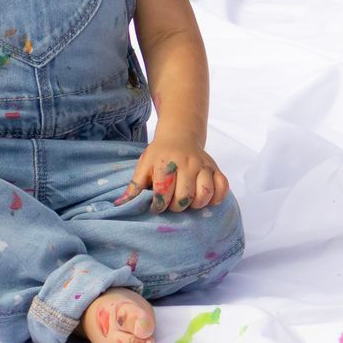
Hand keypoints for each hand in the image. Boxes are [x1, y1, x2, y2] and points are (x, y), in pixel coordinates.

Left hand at [114, 139, 228, 213]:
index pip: (162, 191)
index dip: (158, 204)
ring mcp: (203, 166)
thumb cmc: (159, 155)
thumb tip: (120, 204)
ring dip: (197, 204)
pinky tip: (206, 199)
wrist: (180, 136)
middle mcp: (186, 163)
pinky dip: (217, 197)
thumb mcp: (144, 166)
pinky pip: (223, 186)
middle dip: (176, 207)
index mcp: (166, 163)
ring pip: (205, 192)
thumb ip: (134, 186)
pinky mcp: (216, 168)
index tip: (156, 207)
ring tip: (189, 203)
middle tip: (172, 205)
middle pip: (184, 196)